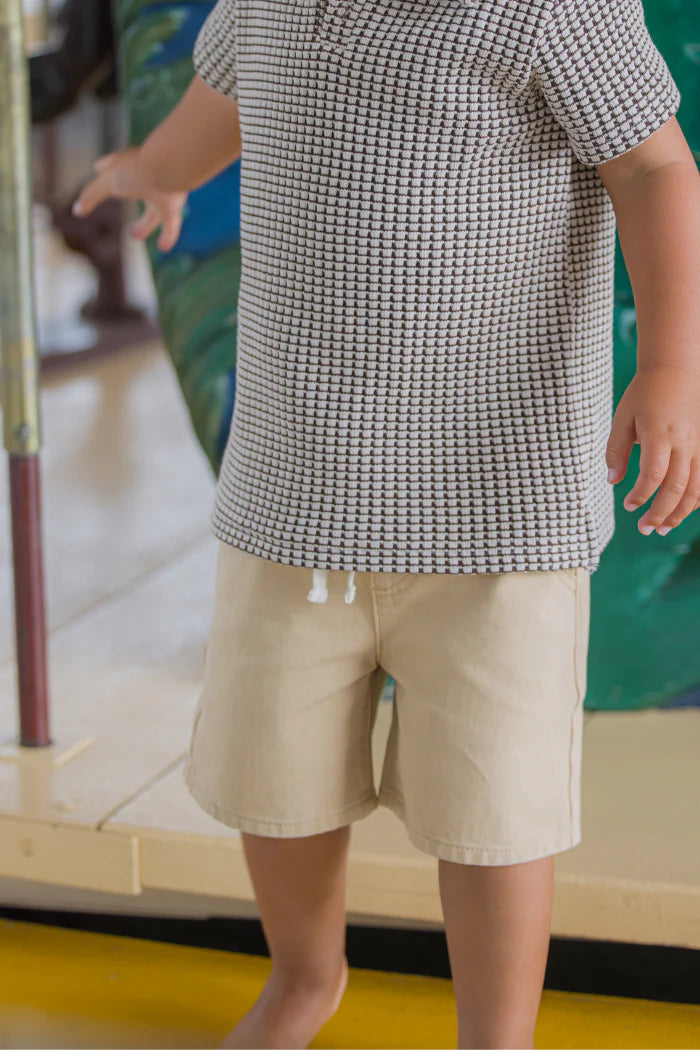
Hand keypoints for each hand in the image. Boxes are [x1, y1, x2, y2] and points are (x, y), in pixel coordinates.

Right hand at [72, 147, 187, 251]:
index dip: (103, 169)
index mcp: (126, 165)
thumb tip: (77, 210)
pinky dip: (168, 237)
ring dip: (144, 224)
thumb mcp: (107, 182)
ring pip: (153, 210)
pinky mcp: (175, 206)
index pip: (111, 166)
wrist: (170, 168)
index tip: (98, 169)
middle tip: (113, 198)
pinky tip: (163, 248)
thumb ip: (91, 195)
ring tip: (134, 235)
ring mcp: (162, 191)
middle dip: (126, 199)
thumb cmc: (137, 170)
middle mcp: (145, 178)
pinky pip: (172, 225)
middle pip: (134, 190)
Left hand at [606, 366, 699, 535]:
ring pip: (695, 488)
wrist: (676, 370)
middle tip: (644, 529)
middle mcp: (683, 443)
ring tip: (663, 529)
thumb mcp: (623, 418)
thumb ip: (616, 450)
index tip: (628, 505)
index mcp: (659, 434)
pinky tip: (680, 511)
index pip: (654, 474)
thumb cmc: (645, 394)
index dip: (641, 495)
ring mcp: (697, 446)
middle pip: (677, 487)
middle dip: (661, 513)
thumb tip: (612, 481)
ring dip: (680, 512)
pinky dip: (694, 499)